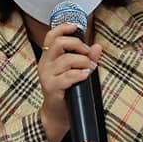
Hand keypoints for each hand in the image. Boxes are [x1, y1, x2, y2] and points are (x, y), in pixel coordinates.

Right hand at [37, 23, 101, 141]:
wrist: (57, 114)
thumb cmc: (66, 91)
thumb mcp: (75, 71)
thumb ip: (86, 58)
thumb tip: (98, 47)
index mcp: (48, 57)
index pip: (51, 36)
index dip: (64, 27)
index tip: (77, 27)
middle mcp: (45, 64)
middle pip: (59, 43)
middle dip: (78, 45)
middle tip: (88, 53)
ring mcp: (47, 76)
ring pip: (67, 59)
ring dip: (83, 61)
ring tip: (90, 68)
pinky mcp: (52, 87)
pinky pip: (68, 76)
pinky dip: (80, 73)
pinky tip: (86, 75)